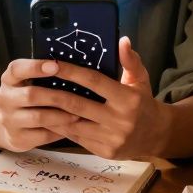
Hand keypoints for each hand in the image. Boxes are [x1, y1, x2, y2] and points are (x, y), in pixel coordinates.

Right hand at [0, 59, 80, 151]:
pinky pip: (42, 135)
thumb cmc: (25, 97)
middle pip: (31, 95)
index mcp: (8, 80)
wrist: (4, 126)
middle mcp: (4, 99)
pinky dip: (59, 131)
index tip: (56, 66)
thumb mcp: (25, 82)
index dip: (35, 67)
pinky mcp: (16, 139)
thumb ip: (42, 75)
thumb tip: (74, 68)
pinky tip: (71, 128)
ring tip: (78, 114)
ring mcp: (8, 120)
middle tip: (79, 98)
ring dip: (61, 116)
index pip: (16, 69)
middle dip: (58, 96)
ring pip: (39, 117)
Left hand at [45, 37, 168, 158]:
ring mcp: (111, 139)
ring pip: (73, 124)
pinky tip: (49, 117)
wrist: (157, 136)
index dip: (71, 72)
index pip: (94, 82)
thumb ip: (130, 60)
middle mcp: (120, 120)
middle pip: (78, 105)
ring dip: (53, 112)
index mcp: (128, 99)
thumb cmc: (144, 102)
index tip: (53, 63)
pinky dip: (62, 127)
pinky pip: (77, 138)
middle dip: (54, 93)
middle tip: (35, 83)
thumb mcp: (141, 79)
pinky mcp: (104, 152)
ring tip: (37, 101)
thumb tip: (122, 40)